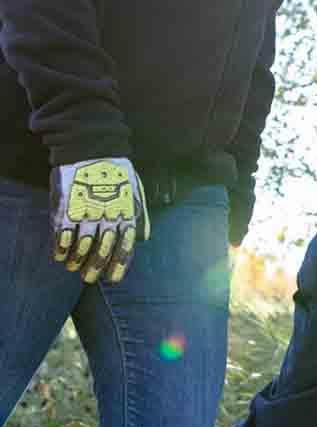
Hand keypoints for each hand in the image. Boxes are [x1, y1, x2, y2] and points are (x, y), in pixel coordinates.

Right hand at [50, 158, 149, 283]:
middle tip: (89, 278)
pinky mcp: (66, 210)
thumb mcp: (135, 190)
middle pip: (102, 252)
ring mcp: (86, 214)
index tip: (113, 278)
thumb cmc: (116, 170)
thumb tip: (145, 238)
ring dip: (77, 262)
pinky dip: (61, 250)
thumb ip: (141, 215)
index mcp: (126, 214)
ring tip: (74, 268)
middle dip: (95, 269)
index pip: (124, 248)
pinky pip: (63, 238)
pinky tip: (61, 255)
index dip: (118, 266)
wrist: (91, 148)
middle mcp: (107, 217)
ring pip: (81, 249)